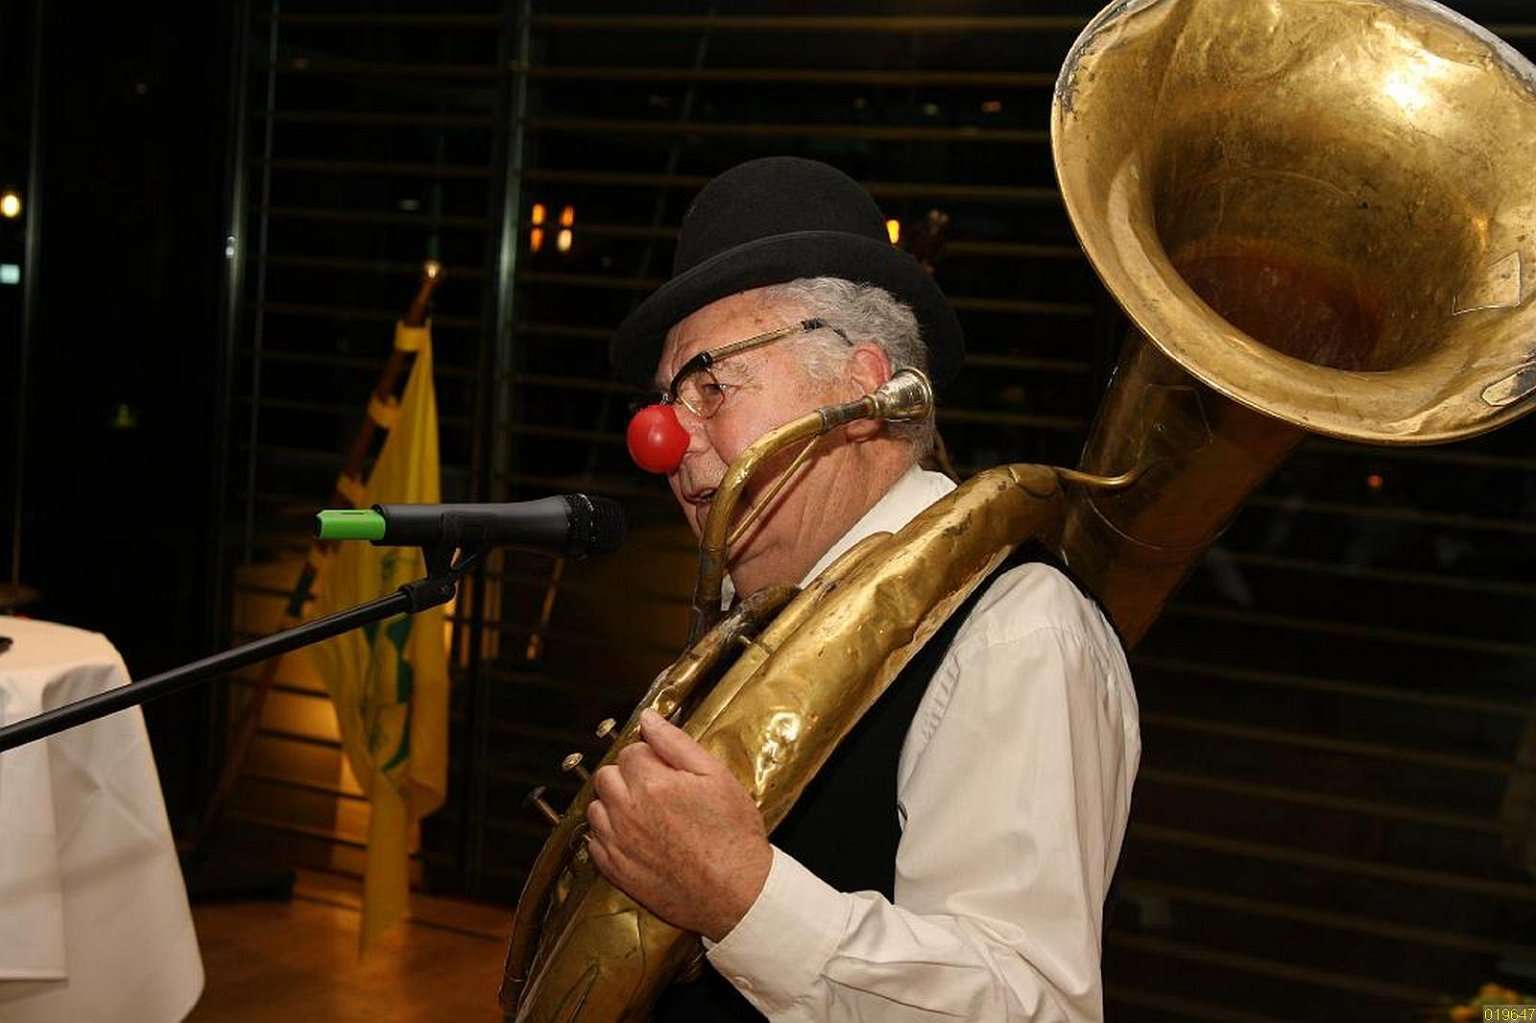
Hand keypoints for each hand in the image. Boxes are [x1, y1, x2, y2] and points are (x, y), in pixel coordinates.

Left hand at [586, 709, 773, 940]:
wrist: (735, 894)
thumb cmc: (732, 836)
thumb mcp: (716, 776)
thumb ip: (676, 743)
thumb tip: (649, 719)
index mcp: (651, 783)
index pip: (630, 751)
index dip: (651, 757)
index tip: (667, 770)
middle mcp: (626, 811)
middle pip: (606, 776)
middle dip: (628, 777)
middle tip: (657, 790)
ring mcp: (617, 842)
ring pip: (596, 808)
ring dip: (614, 805)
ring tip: (646, 815)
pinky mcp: (614, 870)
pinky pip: (594, 842)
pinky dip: (608, 836)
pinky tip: (636, 838)